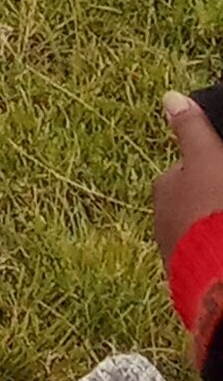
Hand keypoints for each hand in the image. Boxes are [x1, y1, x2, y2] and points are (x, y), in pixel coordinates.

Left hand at [157, 88, 222, 271]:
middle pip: (191, 204)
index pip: (190, 171)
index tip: (221, 175)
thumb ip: (191, 130)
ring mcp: (175, 253)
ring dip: (211, 231)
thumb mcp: (208, 161)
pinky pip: (202, 260)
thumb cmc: (215, 211)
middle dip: (210, 203)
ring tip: (222, 231)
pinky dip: (212, 254)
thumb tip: (171, 96)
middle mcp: (163, 220)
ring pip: (196, 233)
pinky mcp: (189, 284)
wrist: (220, 280)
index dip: (212, 171)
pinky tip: (219, 252)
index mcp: (166, 187)